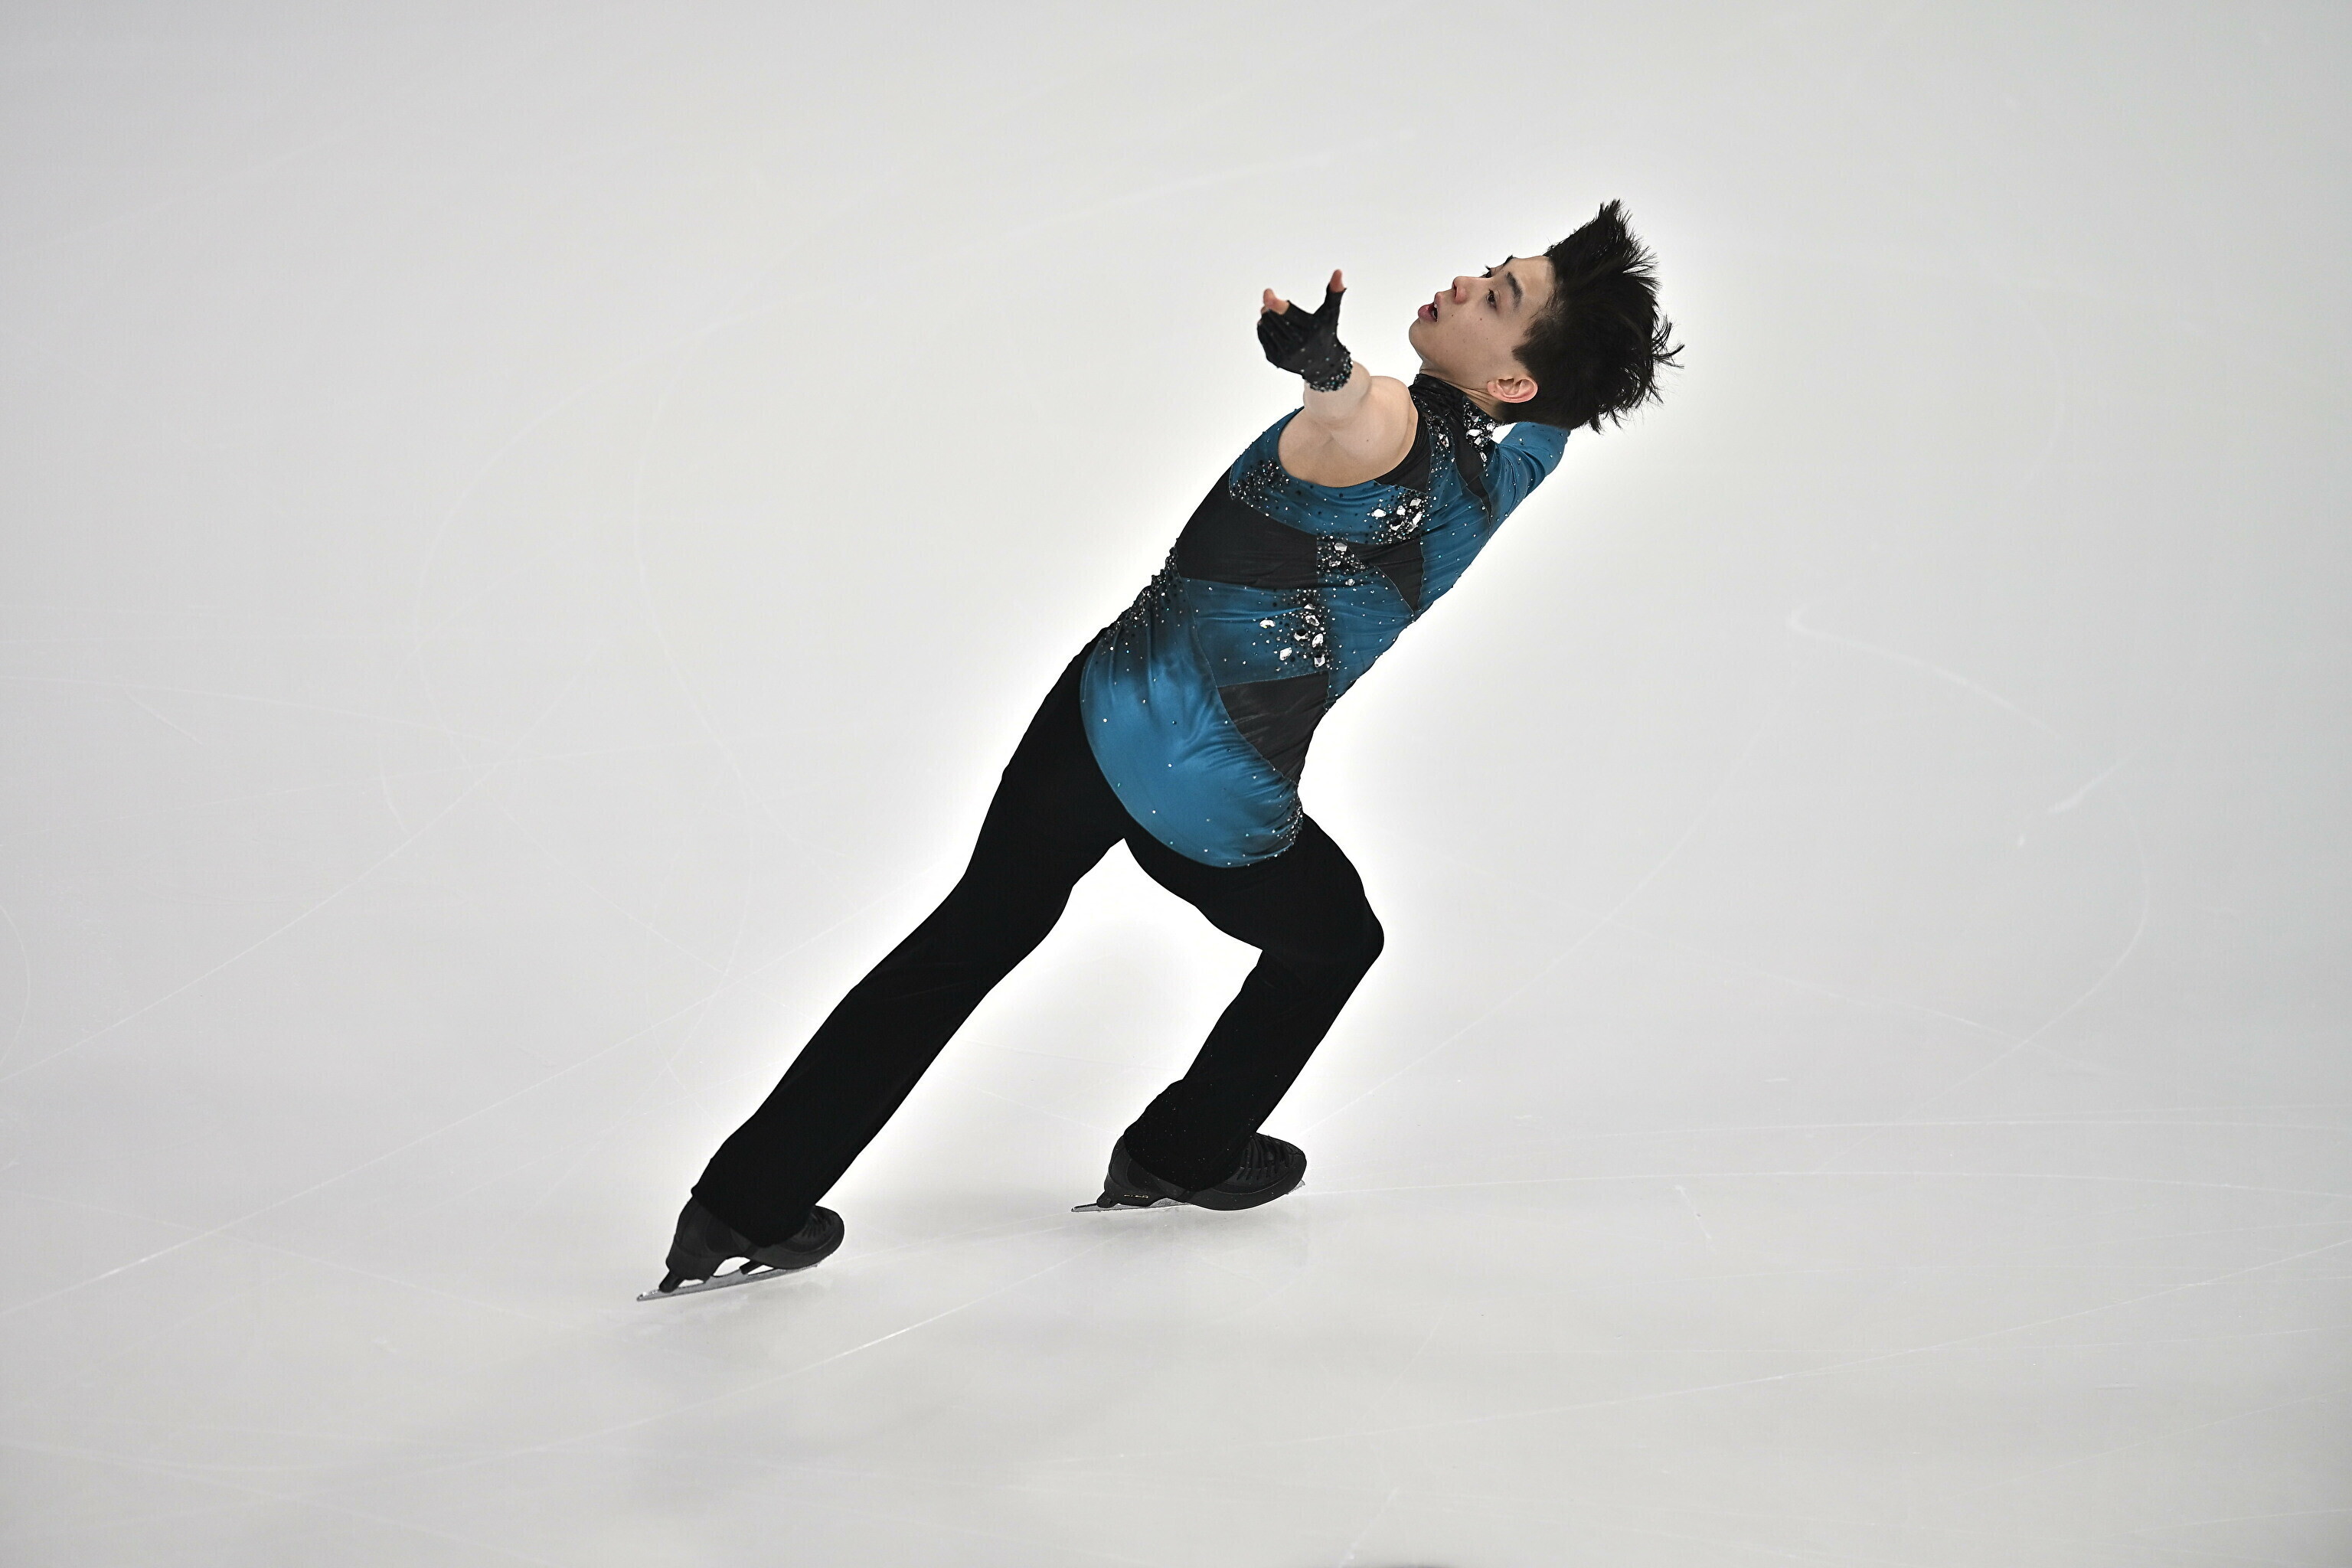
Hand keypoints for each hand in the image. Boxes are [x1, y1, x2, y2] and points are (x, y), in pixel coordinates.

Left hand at [1257, 268, 1352, 391]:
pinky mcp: (1277, 361)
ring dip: (1266, 316)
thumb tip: (1338, 271)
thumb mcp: (1331, 312)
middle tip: (1269, 301)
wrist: (1323, 364)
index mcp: (1312, 330)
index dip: (1276, 304)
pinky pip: (1263, 338)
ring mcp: (1287, 354)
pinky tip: (1267, 323)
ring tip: (1268, 311)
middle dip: (1270, 307)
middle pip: (1275, 319)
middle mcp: (1299, 344)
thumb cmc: (1326, 331)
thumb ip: (1335, 292)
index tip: (1267, 293)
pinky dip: (1263, 328)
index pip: (1289, 314)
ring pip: (1267, 327)